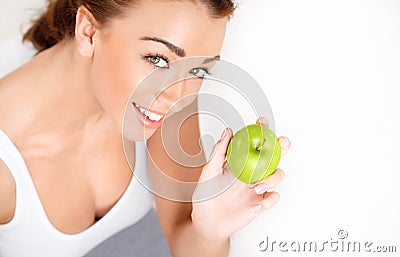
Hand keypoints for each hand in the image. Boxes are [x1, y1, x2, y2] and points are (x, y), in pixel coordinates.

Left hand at [191, 117, 290, 241]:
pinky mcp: (260, 202)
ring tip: (257, 186)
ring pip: (277, 175)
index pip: (253, 143)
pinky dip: (268, 200)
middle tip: (281, 142)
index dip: (261, 132)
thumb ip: (219, 152)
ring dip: (272, 178)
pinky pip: (273, 198)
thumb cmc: (206, 197)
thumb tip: (227, 132)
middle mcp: (251, 172)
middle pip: (272, 156)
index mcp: (239, 162)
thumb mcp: (208, 172)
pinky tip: (256, 204)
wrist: (207, 223)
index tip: (262, 123)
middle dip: (281, 147)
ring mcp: (257, 187)